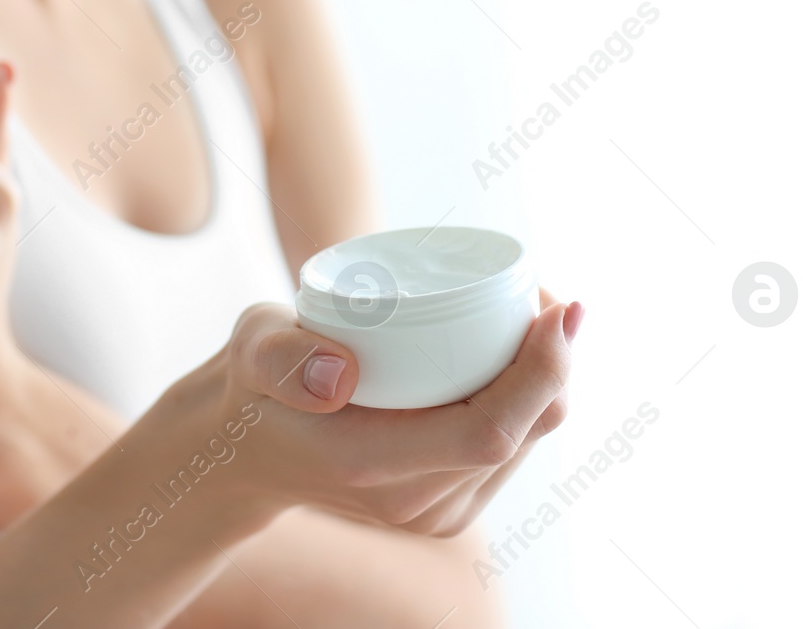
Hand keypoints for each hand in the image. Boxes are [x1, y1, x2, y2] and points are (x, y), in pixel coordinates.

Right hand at [161, 291, 579, 535]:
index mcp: (372, 467)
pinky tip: (519, 350)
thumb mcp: (250, 352)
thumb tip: (339, 372)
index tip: (558, 308)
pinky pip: (514, 446)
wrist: (243, 449)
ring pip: (529, 440)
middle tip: (544, 291)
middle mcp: (415, 504)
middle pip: (525, 432)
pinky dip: (528, 396)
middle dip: (555, 360)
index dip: (539, 373)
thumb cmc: (252, 384)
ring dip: (547, 376)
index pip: (487, 433)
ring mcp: (437, 511)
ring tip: (530, 309)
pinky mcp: (450, 502)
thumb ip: (279, 357)